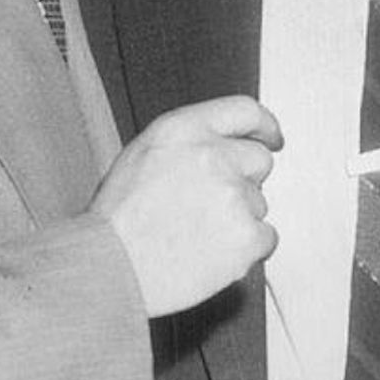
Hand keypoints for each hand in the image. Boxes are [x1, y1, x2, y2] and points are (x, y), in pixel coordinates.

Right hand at [91, 94, 282, 316]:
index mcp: (184, 130)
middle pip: (258, 159)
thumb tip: (227, 141)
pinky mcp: (246, 236)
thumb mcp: (143, 154)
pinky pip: (266, 237)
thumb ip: (189, 140)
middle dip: (242, 180)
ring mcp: (233, 196)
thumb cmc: (117, 220)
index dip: (263, 126)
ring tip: (194, 234)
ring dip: (237, 218)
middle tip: (206, 206)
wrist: (108, 269)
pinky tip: (211, 254)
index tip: (271, 137)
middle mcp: (213, 156)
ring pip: (258, 203)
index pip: (244, 110)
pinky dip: (246, 249)